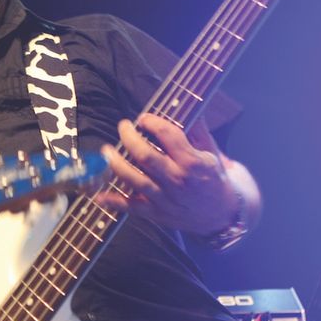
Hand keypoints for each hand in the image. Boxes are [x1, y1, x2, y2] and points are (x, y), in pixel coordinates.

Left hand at [96, 113, 240, 235]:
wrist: (221, 215)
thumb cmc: (214, 179)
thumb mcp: (211, 153)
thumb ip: (197, 130)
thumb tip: (186, 105)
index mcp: (193, 162)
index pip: (169, 136)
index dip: (153, 122)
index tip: (144, 118)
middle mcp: (177, 180)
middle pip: (146, 156)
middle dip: (129, 138)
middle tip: (123, 127)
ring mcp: (165, 198)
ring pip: (134, 180)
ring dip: (116, 164)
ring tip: (106, 151)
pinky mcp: (156, 214)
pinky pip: (131, 207)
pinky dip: (113, 201)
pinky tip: (98, 193)